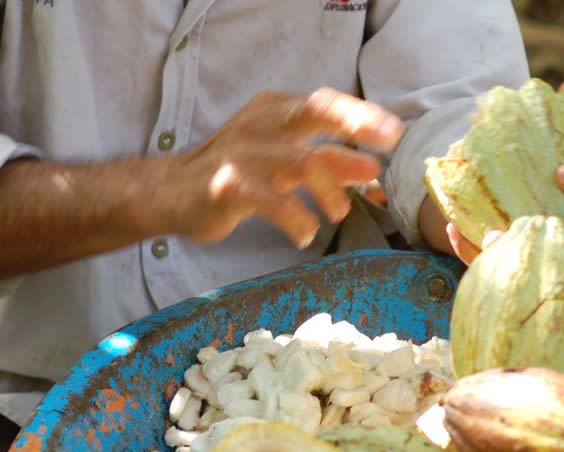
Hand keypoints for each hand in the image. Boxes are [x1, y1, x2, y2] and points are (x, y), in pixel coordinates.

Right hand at [142, 87, 403, 248]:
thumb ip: (325, 162)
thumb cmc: (236, 174)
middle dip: (354, 132)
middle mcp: (261, 124)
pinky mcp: (227, 185)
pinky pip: (271, 200)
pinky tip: (303, 235)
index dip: (361, 116)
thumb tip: (372, 171)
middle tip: (377, 164)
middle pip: (315, 115)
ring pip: (300, 162)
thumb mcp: (283, 162)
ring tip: (338, 214)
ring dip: (329, 192)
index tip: (393, 135)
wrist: (170, 192)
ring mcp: (243, 152)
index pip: (325, 103)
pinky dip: (296, 220)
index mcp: (276, 110)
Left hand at [424, 78, 563, 277]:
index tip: (561, 172)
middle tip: (542, 219)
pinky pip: (496, 270)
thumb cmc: (548, 179)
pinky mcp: (514, 274)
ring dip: (518, 252)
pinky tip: (453, 228)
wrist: (510, 204)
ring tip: (492, 234)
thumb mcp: (558, 152)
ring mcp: (548, 265)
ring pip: (543, 270)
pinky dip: (472, 250)